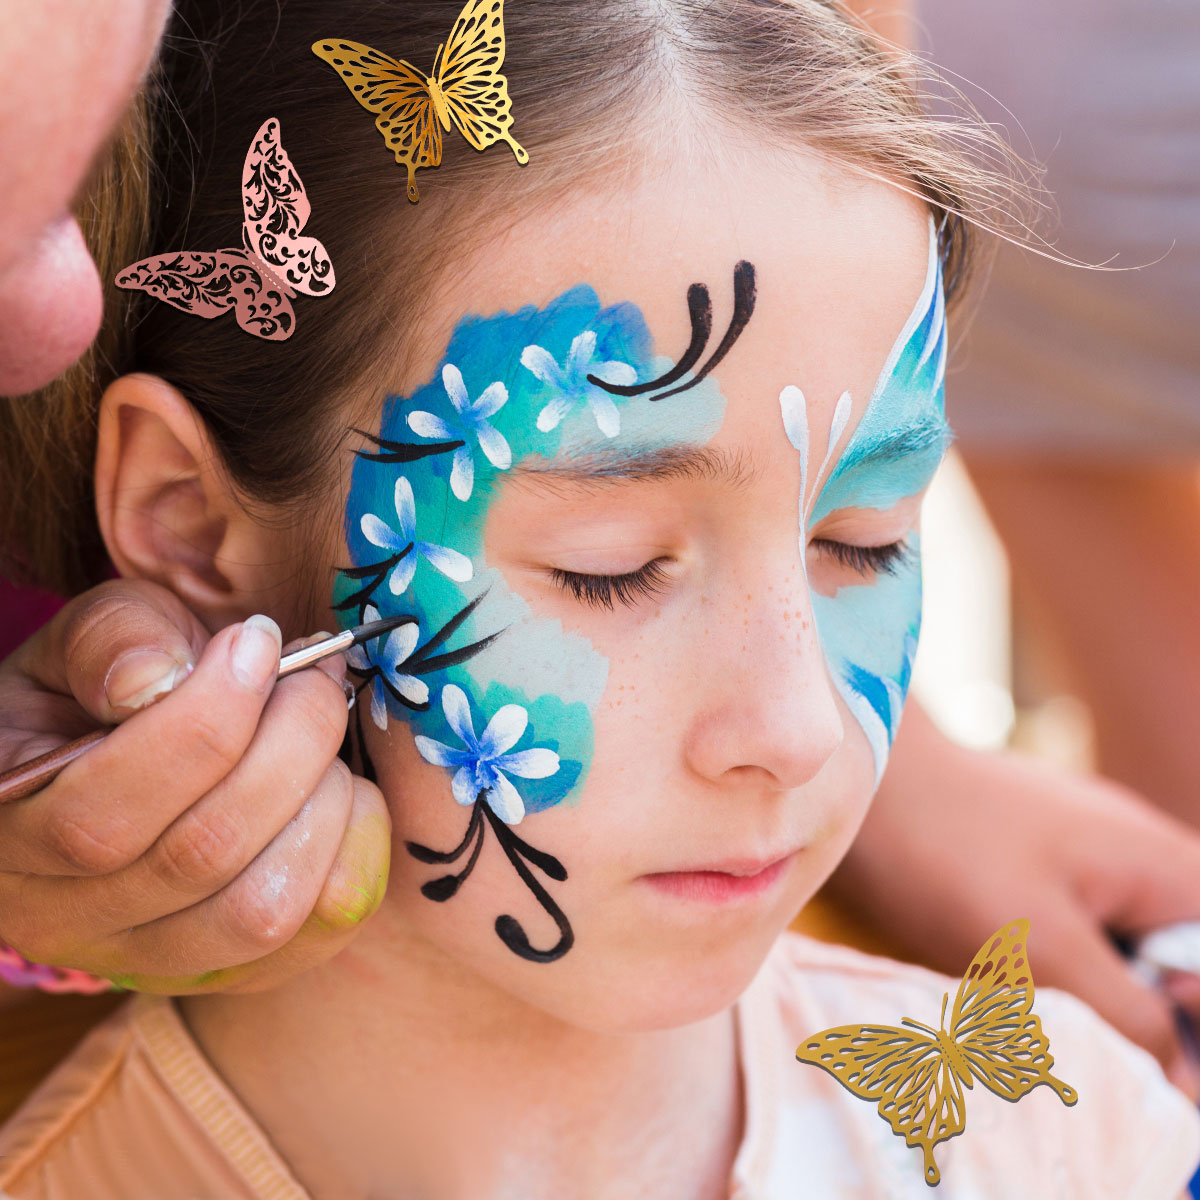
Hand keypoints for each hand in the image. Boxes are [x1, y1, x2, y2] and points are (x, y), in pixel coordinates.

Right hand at [0, 579, 390, 993]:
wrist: (137, 747)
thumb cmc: (108, 685)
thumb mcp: (91, 638)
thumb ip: (114, 639)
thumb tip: (158, 679)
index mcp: (4, 829)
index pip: (99, 819)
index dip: (203, 722)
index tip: (258, 642)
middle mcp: (61, 918)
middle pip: (198, 857)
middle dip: (287, 744)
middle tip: (314, 677)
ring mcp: (149, 958)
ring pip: (259, 910)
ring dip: (322, 802)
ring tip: (323, 733)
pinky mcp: (232, 969)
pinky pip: (320, 930)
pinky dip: (355, 847)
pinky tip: (342, 787)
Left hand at [826, 701, 1199, 1099]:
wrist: (857, 776)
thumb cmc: (945, 854)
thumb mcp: (1044, 950)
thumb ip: (1129, 1018)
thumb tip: (1181, 1083)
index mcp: (1165, 868)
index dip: (1193, 1027)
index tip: (1140, 1046)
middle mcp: (1140, 854)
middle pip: (1180, 966)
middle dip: (1144, 1018)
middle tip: (1076, 1034)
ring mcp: (1086, 852)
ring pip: (1123, 954)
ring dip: (1092, 997)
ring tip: (1023, 1006)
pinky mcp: (1034, 861)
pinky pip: (1074, 932)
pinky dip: (1051, 968)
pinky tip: (997, 979)